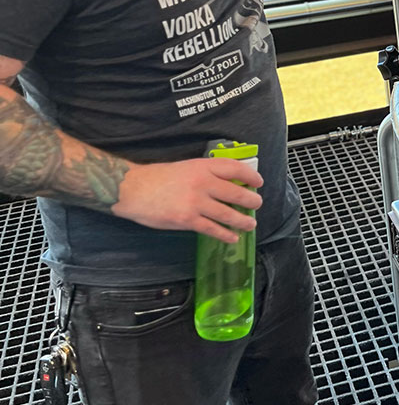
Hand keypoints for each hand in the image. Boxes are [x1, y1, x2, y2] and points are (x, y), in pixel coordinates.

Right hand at [112, 157, 263, 243]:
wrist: (133, 189)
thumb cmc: (157, 177)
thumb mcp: (185, 167)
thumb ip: (204, 173)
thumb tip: (226, 184)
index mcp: (202, 166)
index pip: (235, 168)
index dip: (251, 175)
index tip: (258, 182)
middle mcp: (203, 182)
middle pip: (237, 193)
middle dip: (252, 201)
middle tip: (257, 205)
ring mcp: (196, 202)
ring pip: (229, 214)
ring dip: (243, 221)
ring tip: (250, 224)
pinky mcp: (188, 220)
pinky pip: (213, 229)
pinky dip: (226, 235)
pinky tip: (232, 238)